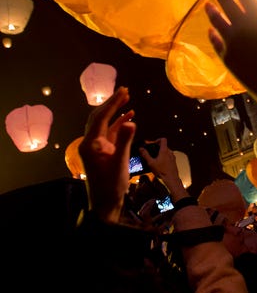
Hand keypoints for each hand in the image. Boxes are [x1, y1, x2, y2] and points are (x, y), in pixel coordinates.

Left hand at [78, 87, 135, 222]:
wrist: (105, 203)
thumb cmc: (111, 185)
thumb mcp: (120, 162)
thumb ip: (125, 140)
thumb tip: (131, 121)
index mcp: (90, 144)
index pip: (101, 118)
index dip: (113, 104)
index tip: (124, 92)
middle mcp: (90, 143)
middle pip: (100, 117)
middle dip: (112, 103)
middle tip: (125, 90)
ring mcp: (96, 147)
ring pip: (105, 123)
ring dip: (116, 111)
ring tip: (127, 98)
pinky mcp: (103, 151)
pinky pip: (110, 132)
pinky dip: (119, 123)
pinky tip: (129, 116)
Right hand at [140, 138, 186, 198]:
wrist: (171, 179)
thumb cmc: (161, 171)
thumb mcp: (151, 163)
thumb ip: (145, 155)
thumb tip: (141, 148)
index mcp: (165, 150)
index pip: (163, 139)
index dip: (157, 140)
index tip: (152, 144)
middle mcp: (170, 152)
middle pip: (164, 146)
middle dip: (157, 148)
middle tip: (151, 153)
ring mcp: (173, 157)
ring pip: (166, 151)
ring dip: (161, 153)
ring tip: (155, 159)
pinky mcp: (174, 162)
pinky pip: (169, 156)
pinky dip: (164, 157)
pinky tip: (160, 164)